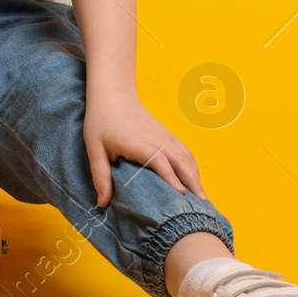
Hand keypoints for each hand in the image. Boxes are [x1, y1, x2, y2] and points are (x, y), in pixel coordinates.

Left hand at [83, 92, 207, 208]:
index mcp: (137, 142)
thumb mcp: (94, 148)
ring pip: (185, 155)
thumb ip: (100, 176)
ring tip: (203, 196)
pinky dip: (192, 165)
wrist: (113, 93)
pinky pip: (184, 150)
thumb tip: (102, 204)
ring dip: (196, 174)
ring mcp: (163, 134)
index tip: (180, 193)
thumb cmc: (101, 120)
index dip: (170, 177)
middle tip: (202, 203)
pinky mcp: (166, 133)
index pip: (159, 160)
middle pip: (179, 159)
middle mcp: (155, 137)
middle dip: (192, 181)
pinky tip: (195, 178)